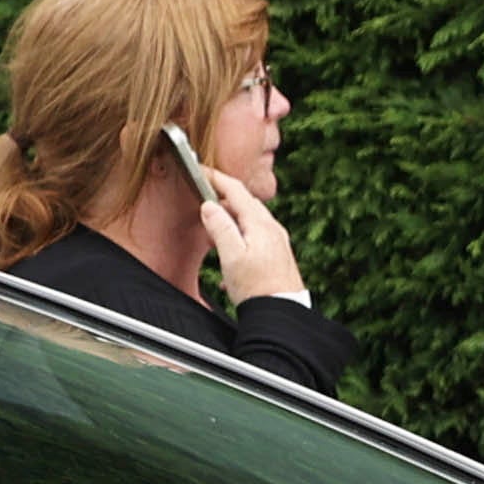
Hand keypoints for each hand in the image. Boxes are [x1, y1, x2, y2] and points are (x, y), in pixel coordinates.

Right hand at [195, 168, 306, 305]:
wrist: (282, 314)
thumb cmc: (258, 288)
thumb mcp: (232, 256)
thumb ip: (220, 228)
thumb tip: (210, 206)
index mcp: (260, 224)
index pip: (236, 190)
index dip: (217, 178)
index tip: (202, 170)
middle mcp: (273, 229)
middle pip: (245, 203)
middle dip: (223, 199)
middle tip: (204, 202)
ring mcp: (278, 242)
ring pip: (251, 220)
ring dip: (230, 221)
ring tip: (214, 234)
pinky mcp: (278, 256)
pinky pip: (256, 237)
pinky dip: (240, 238)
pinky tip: (230, 257)